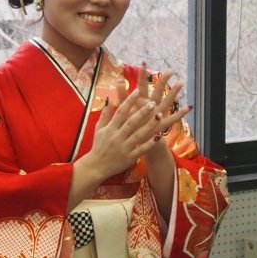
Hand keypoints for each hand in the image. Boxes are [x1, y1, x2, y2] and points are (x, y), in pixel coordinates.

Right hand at [82, 67, 190, 182]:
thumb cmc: (99, 145)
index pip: (121, 112)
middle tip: (153, 102)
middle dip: (142, 112)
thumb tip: (109, 97)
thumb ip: (105, 113)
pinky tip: (159, 135)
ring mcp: (124, 148)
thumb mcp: (99, 128)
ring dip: (150, 125)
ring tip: (160, 115)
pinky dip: (150, 143)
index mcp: (110, 129)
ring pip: (139, 135)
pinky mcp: (130, 157)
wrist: (96, 166)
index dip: (129, 101)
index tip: (138, 91)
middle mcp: (117, 137)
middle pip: (131, 122)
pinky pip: (142, 149)